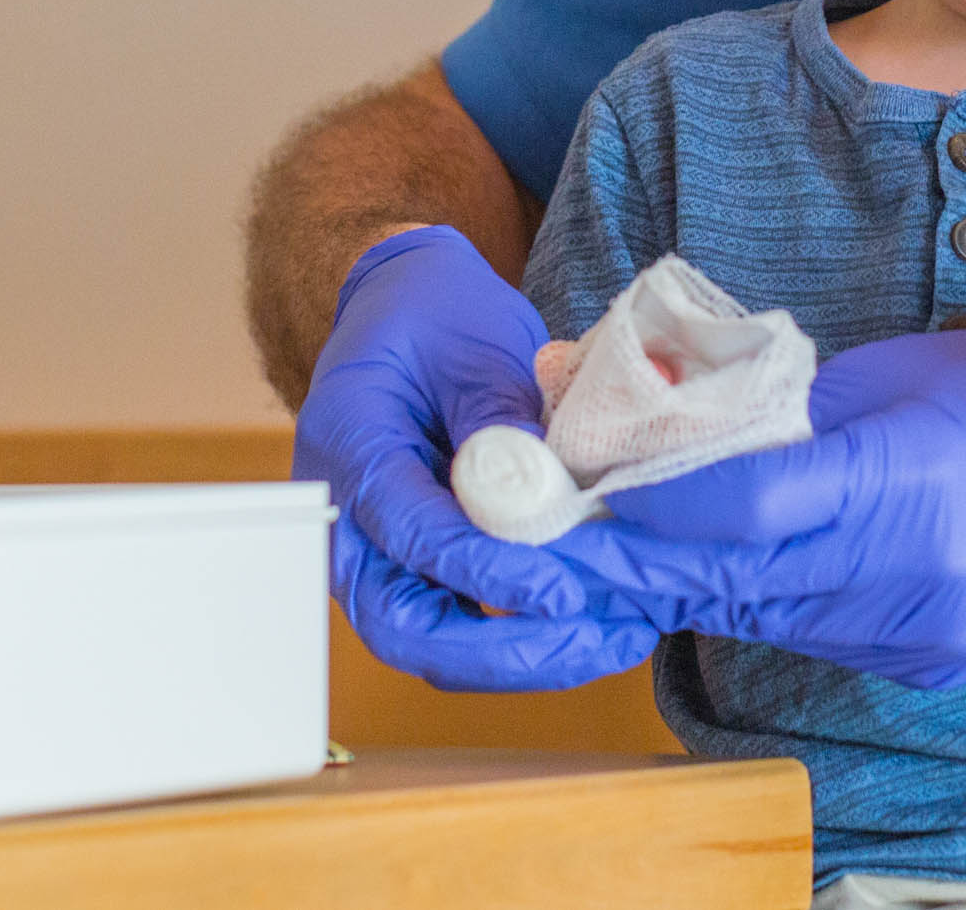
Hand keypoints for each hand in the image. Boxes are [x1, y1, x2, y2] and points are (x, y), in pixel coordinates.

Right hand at [294, 226, 658, 690]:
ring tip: (617, 636)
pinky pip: (460, 623)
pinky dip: (523, 637)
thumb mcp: (477, 345)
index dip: (484, 570)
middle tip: (595, 636)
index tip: (561, 591)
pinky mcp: (418, 567)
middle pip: (405, 625)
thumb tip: (553, 501)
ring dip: (524, 656)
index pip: (407, 532)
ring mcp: (378, 553)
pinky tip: (596, 626)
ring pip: (435, 643)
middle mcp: (347, 520)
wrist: (406, 309)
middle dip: (502, 650)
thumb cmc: (435, 314)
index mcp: (349, 445)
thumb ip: (502, 422)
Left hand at [543, 327, 965, 688]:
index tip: (593, 486)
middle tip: (563, 541)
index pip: (749, 504)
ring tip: (624, 551)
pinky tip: (735, 569)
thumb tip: (665, 408)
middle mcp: (917, 566)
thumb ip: (786, 408)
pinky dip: (768, 600)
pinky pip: (817, 634)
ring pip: (769, 614)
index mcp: (910, 473)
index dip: (659, 501)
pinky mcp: (929, 660)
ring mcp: (925, 628)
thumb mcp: (898, 373)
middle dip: (646, 556)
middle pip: (741, 574)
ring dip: (696, 581)